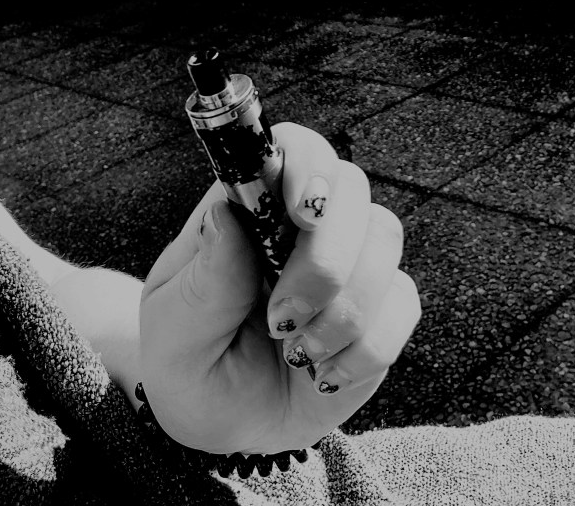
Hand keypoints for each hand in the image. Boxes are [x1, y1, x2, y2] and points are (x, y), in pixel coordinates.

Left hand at [139, 123, 420, 454]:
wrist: (227, 426)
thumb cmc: (190, 364)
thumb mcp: (172, 333)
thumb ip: (201, 282)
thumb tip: (223, 215)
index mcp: (252, 209)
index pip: (294, 148)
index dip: (308, 164)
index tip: (302, 212)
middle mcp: (309, 224)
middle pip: (351, 189)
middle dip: (325, 259)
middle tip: (282, 317)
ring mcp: (352, 261)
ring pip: (384, 241)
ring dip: (343, 309)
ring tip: (297, 352)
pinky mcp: (383, 305)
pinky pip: (402, 302)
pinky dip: (365, 348)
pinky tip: (325, 372)